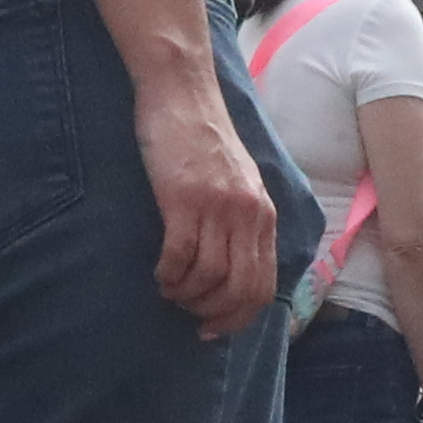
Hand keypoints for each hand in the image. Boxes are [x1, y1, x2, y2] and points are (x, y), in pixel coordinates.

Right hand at [136, 72, 276, 338]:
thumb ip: (243, 220)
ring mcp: (217, 207)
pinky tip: (159, 273)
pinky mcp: (184, 199)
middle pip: (240, 289)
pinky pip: (179, 256)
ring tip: (169, 290)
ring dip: (186, 295)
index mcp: (263, 214)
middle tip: (189, 315)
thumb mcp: (239, 182)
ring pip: (209, 278)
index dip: (238, 317)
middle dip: (213, 314)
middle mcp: (247, 214)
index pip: (263, 286)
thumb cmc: (203, 139)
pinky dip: (168, 275)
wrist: (181, 94)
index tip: (213, 328)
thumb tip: (233, 269)